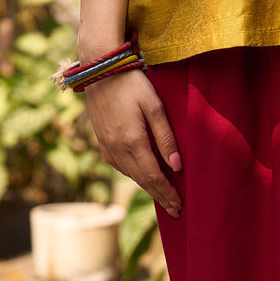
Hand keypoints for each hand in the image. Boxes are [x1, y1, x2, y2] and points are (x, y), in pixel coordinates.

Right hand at [84, 70, 182, 217]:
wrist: (99, 68)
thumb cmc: (132, 83)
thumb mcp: (155, 106)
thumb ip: (166, 137)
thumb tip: (178, 167)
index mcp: (132, 141)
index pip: (154, 176)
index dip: (167, 193)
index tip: (179, 205)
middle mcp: (118, 148)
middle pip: (142, 181)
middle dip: (160, 197)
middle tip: (176, 212)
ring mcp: (107, 146)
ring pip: (130, 176)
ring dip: (148, 189)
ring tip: (163, 199)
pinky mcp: (102, 141)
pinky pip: (119, 166)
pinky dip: (133, 176)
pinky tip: (142, 178)